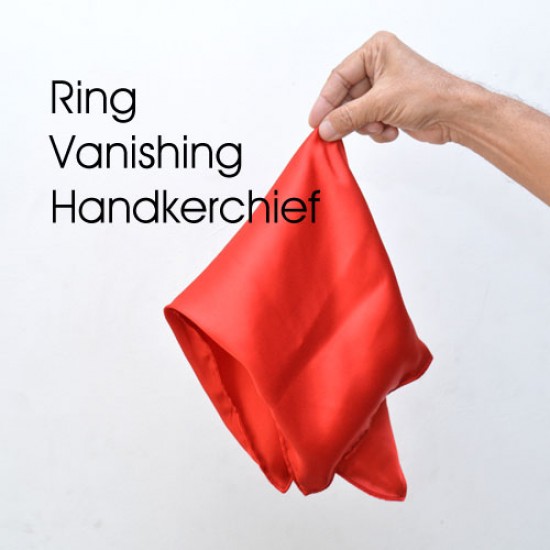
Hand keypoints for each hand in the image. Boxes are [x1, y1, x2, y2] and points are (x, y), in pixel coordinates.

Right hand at [308, 31, 468, 143]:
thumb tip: (324, 128)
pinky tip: (392, 129)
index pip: (339, 77)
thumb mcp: (381, 104)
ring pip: (356, 113)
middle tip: (337, 134)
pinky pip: (369, 122)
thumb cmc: (428, 94)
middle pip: (346, 98)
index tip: (315, 122)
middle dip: (350, 117)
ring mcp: (383, 88)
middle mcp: (378, 66)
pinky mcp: (389, 107)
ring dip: (367, 125)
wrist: (456, 115)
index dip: (325, 101)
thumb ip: (348, 116)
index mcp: (375, 51)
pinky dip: (378, 130)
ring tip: (382, 126)